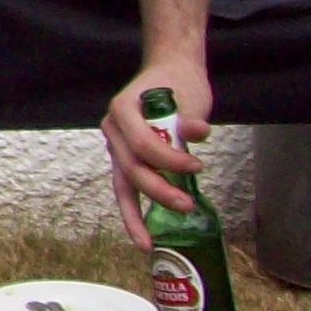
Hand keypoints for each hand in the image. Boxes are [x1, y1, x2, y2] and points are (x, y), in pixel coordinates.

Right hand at [101, 58, 210, 248]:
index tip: (198, 166)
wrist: (169, 70)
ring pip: (122, 184)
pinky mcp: (125, 156)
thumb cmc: (178, 82)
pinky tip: (144, 233)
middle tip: (187, 207)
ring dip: (137, 212)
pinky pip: (126, 186)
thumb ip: (190, 118)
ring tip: (152, 240)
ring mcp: (116, 145)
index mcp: (122, 111)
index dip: (170, 161)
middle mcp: (113, 130)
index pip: (143, 145)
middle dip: (158, 192)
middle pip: (131, 169)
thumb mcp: (190, 96)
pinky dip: (134, 210)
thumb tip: (197, 131)